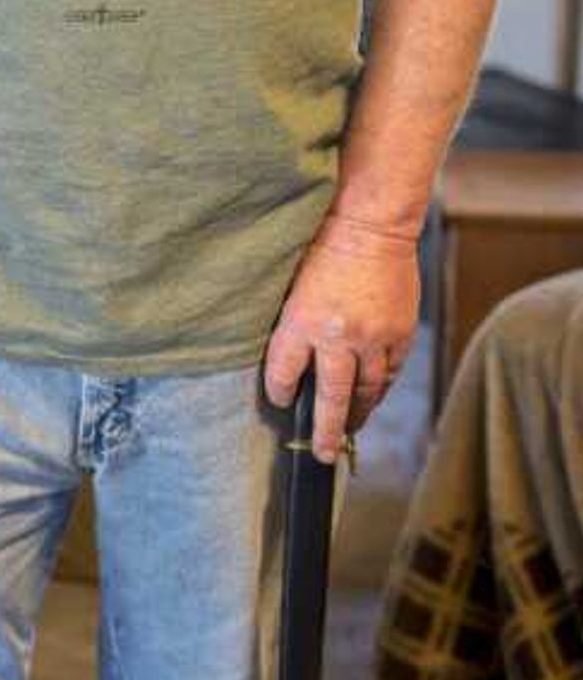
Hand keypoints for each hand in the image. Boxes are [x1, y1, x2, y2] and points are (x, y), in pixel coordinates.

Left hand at [262, 211, 420, 463]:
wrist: (371, 225)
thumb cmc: (322, 247)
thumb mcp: (291, 285)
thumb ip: (291, 324)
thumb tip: (291, 360)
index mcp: (302, 322)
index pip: (284, 373)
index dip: (280, 392)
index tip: (280, 401)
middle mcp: (338, 337)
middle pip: (330, 398)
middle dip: (325, 431)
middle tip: (322, 454)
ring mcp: (373, 338)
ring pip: (366, 391)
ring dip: (356, 413)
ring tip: (348, 429)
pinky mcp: (399, 333)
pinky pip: (389, 373)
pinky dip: (379, 389)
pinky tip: (372, 398)